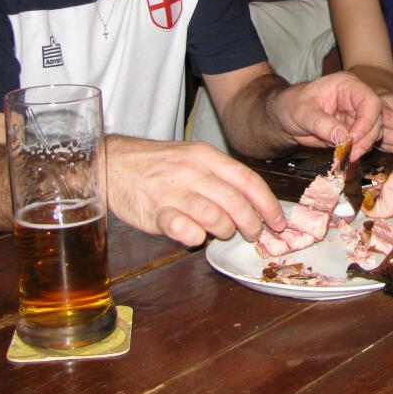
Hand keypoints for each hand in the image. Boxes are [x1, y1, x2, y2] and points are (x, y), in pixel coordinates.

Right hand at [108, 138, 284, 246]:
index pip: (248, 181)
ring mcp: (173, 191)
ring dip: (225, 230)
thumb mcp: (192, 158)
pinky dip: (194, 236)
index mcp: (207, 156)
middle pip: (235, 202)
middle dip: (252, 224)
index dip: (268, 205)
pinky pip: (182, 228)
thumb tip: (251, 205)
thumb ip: (219, 178)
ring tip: (221, 233)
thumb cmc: (158, 164)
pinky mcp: (154, 211)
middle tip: (254, 235)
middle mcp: (193, 171)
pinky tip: (195, 236)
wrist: (113, 162)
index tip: (278, 223)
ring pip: (214, 216)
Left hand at [268, 71, 381, 159]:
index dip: (367, 120)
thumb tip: (343, 137)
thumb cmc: (291, 105)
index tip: (354, 138)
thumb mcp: (302, 113)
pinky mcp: (353, 129)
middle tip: (351, 153)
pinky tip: (346, 155)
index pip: (370, 100)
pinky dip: (358, 150)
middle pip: (376, 118)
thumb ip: (322, 124)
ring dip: (363, 146)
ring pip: (373, 131)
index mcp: (346, 85)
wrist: (285, 117)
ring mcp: (356, 114)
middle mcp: (355, 98)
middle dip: (366, 138)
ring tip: (346, 156)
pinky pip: (364, 141)